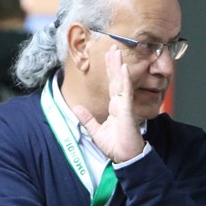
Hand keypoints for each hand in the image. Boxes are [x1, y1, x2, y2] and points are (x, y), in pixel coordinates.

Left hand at [72, 46, 143, 161]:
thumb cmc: (116, 147)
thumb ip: (87, 119)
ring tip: (116, 51)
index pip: (112, 85)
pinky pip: (126, 93)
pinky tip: (123, 68)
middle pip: (117, 80)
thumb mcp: (96, 132)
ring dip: (119, 66)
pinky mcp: (128, 111)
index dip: (111, 71)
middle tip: (113, 46)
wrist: (126, 159)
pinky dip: (125, 80)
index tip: (109, 56)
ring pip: (122, 82)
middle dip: (114, 63)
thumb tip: (77, 108)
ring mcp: (125, 106)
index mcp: (116, 108)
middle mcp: (121, 104)